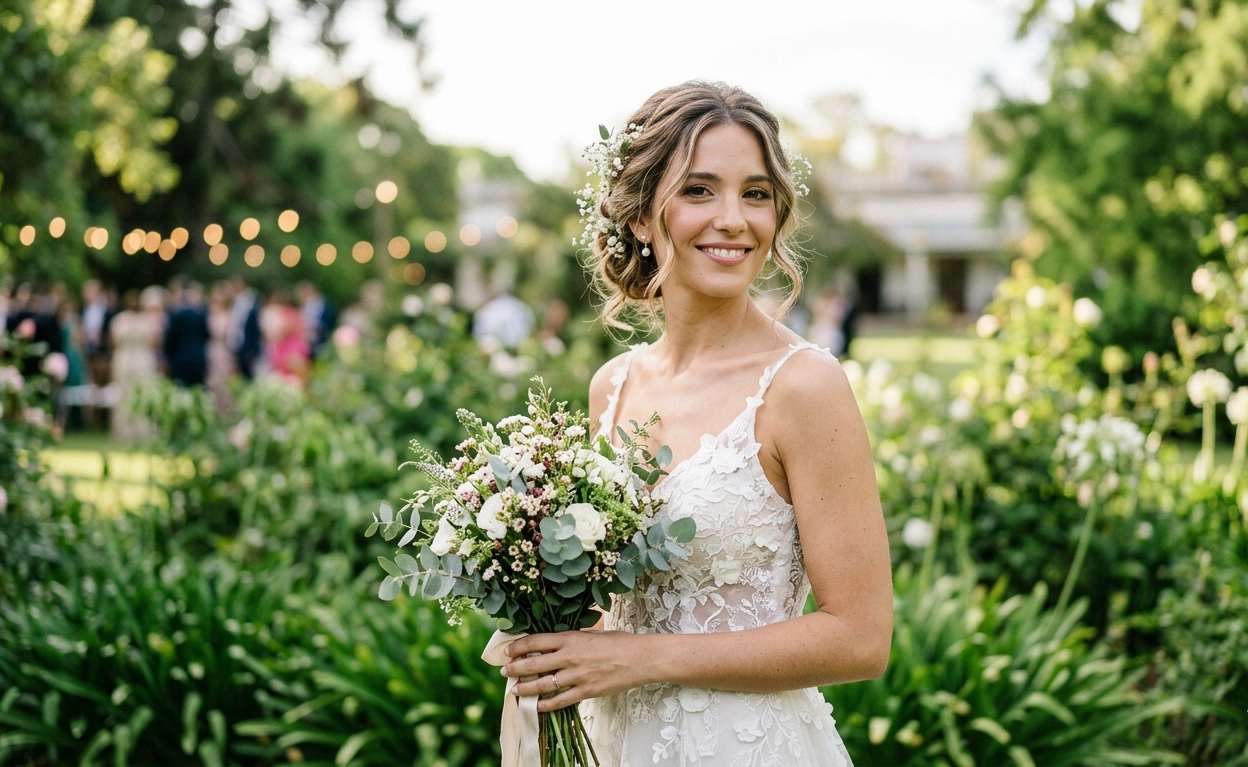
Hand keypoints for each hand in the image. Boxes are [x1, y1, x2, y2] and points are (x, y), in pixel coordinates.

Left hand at [502, 629, 652, 712]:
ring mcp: (577, 676)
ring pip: (543, 685)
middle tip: (505, 671)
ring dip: (525, 689)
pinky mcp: (586, 691)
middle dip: (515, 668)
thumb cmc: (618, 642)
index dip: (518, 647)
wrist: (640, 658)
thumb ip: (572, 638)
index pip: (536, 641)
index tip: (508, 651)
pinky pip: (560, 700)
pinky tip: (537, 706)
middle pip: (534, 664)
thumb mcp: (592, 633)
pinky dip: (546, 704)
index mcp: (570, 638)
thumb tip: (554, 641)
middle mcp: (570, 657)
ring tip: (515, 691)